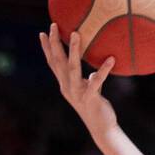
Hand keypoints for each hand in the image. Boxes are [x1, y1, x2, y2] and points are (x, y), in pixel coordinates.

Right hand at [39, 23, 117, 141]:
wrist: (101, 128)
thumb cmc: (96, 107)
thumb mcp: (89, 90)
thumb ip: (87, 79)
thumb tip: (92, 71)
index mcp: (65, 84)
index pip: (53, 63)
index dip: (47, 49)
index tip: (42, 33)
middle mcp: (67, 87)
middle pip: (58, 62)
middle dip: (54, 43)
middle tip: (53, 25)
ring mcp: (77, 93)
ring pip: (72, 68)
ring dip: (73, 50)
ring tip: (76, 34)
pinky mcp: (90, 98)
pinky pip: (96, 81)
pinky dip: (103, 70)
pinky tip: (111, 59)